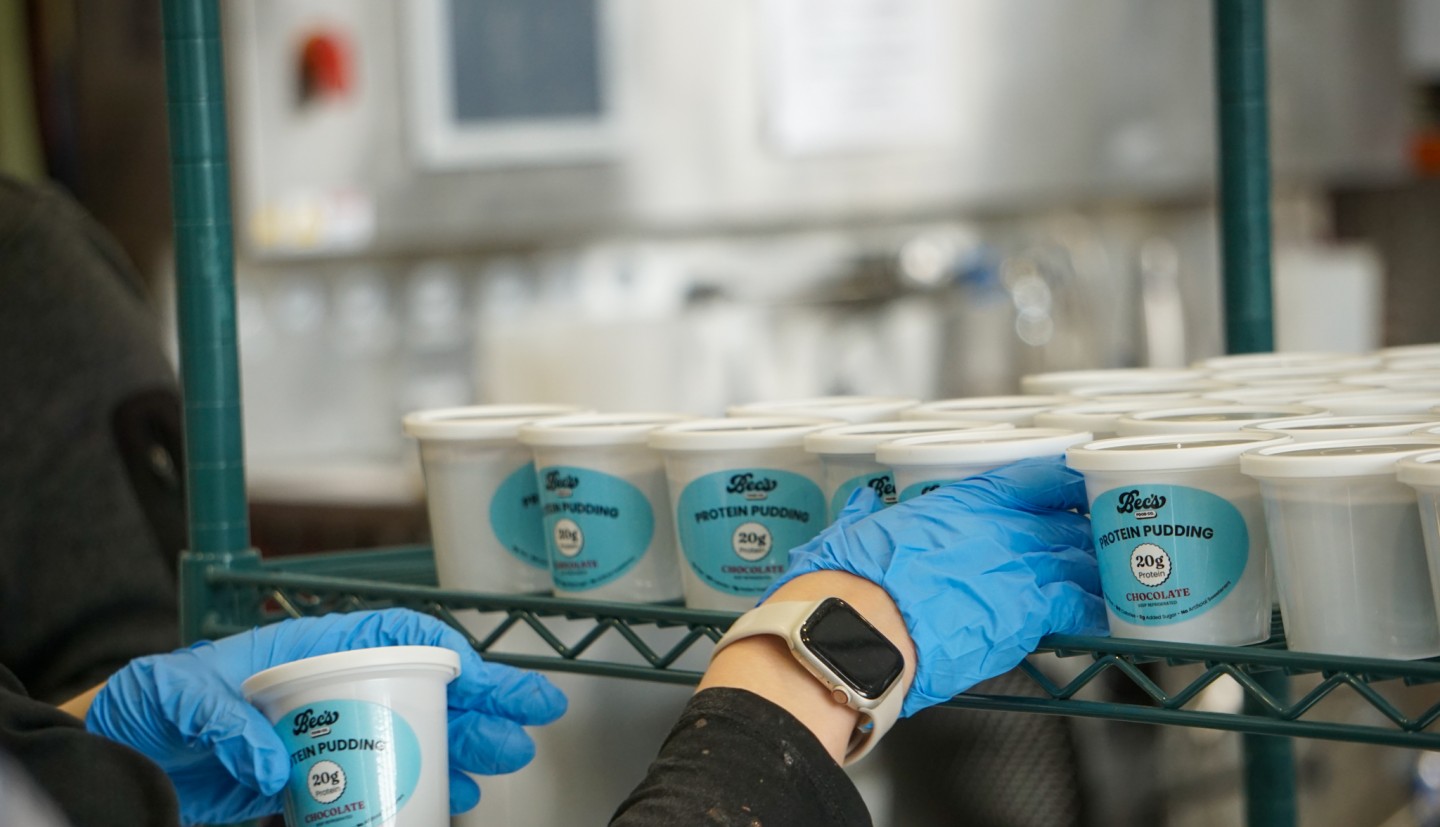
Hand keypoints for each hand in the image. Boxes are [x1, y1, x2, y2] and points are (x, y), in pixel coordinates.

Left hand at [85, 608, 566, 824]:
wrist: (120, 761)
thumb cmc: (146, 709)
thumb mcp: (175, 695)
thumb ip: (224, 720)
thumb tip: (273, 761)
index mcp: (305, 648)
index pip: (391, 634)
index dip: (445, 649)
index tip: (481, 676)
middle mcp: (330, 686)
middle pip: (423, 683)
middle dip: (482, 699)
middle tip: (529, 719)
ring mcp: (330, 732)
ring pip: (418, 729)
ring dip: (467, 742)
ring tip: (504, 758)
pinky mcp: (321, 777)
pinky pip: (391, 775)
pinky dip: (429, 783)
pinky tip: (457, 793)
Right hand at [766, 456, 1105, 715]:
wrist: (861, 629)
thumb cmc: (850, 580)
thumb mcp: (853, 530)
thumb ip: (867, 514)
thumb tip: (863, 500)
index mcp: (960, 501)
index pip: (1032, 478)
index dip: (1060, 481)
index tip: (1072, 486)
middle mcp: (999, 528)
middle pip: (1063, 521)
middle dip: (1083, 530)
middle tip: (1097, 537)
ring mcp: (1018, 570)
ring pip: (1078, 561)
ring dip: (1093, 569)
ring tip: (1107, 577)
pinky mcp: (1026, 616)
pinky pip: (1078, 607)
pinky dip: (1093, 611)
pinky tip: (1102, 616)